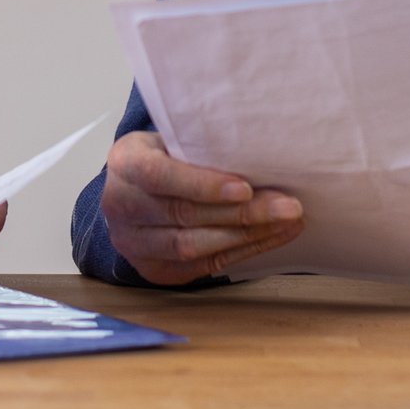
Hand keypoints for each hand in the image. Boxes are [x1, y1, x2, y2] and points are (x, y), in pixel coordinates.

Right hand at [101, 131, 303, 284]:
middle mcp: (120, 206)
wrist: (134, 192)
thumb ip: (198, 145)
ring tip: (288, 222)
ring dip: (247, 235)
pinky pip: (204, 265)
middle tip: (288, 206)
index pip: (159, 175)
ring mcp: (133, 244)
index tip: (245, 187)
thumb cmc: (164, 157)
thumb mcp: (170, 138)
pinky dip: (243, 250)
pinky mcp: (154, 270)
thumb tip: (260, 149)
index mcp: (124, 163)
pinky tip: (273, 236)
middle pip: (184, 214)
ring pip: (194, 246)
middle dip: (242, 213)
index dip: (202, 184)